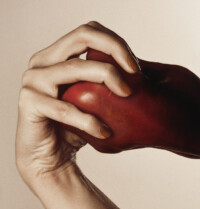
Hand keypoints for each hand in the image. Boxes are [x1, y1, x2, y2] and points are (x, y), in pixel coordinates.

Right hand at [15, 21, 139, 188]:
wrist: (49, 159)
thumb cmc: (74, 131)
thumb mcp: (93, 103)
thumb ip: (105, 85)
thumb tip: (143, 74)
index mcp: (56, 56)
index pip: (88, 32)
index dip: (115, 42)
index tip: (136, 67)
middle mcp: (42, 62)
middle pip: (82, 37)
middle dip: (114, 50)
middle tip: (135, 74)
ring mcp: (33, 80)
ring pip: (75, 69)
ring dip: (107, 78)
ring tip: (127, 96)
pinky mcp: (30, 103)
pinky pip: (66, 110)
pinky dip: (89, 121)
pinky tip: (105, 132)